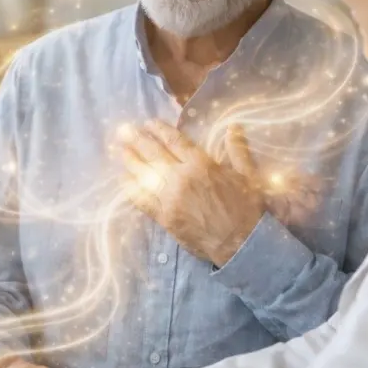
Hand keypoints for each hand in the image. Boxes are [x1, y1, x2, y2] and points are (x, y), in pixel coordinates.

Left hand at [119, 120, 263, 265]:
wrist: (241, 243)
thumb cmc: (246, 208)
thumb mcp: (247, 175)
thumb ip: (237, 150)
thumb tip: (233, 127)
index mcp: (201, 164)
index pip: (174, 141)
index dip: (159, 130)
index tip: (148, 123)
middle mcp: (181, 177)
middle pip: (154, 154)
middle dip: (137, 140)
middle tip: (123, 131)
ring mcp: (170, 197)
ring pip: (144, 174)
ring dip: (131, 160)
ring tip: (120, 150)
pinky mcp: (164, 216)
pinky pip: (142, 199)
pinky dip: (131, 188)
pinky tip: (123, 180)